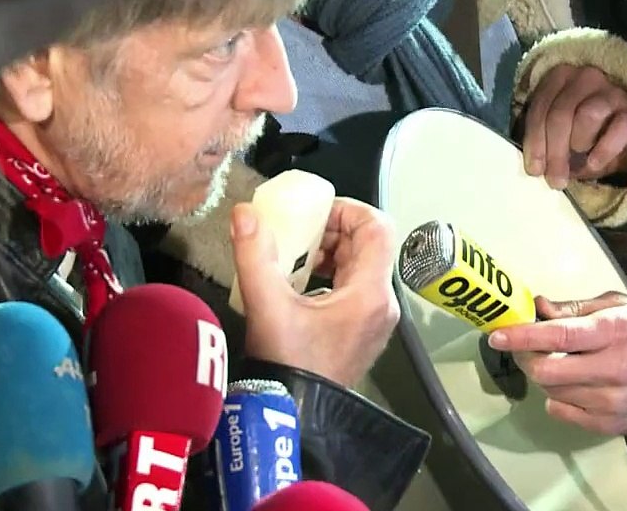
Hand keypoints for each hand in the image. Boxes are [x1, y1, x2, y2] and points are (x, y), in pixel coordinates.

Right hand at [232, 198, 399, 386]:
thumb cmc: (288, 365)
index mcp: (369, 293)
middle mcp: (381, 305)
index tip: (315, 212)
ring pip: (361, 268)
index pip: (377, 228)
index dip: (348, 210)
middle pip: (369, 246)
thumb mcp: (267, 305)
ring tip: (295, 258)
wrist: (297, 417)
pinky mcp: (362, 334)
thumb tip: (245, 213)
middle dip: (333, 231)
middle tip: (297, 233)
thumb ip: (254, 254)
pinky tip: (299, 285)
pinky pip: (354, 289)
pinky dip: (331, 276)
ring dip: (331, 253)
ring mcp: (375, 322)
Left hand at [488, 293, 626, 434]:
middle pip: (547, 372)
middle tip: (527, 350)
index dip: (521, 336)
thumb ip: (577, 310)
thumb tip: (539, 308)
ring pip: (553, 393)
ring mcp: (613, 401)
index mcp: (615, 331)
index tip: (498, 335)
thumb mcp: (622, 308)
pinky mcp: (614, 425)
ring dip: (545, 378)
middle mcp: (612, 368)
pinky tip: (573, 385)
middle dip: (527, 359)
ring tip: (559, 364)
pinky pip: (565, 414)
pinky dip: (558, 399)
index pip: (557, 335)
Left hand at [522, 65, 626, 189]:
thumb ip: (544, 142)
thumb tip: (535, 166)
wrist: (624, 140)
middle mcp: (585, 77)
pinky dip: (604, 149)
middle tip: (554, 179)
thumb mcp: (559, 136)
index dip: (534, 141)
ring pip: (587, 115)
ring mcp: (611, 91)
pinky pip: (618, 129)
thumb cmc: (586, 135)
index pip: (540, 108)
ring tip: (579, 159)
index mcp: (559, 78)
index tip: (534, 170)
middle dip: (554, 150)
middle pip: (561, 113)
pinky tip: (594, 164)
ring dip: (579, 142)